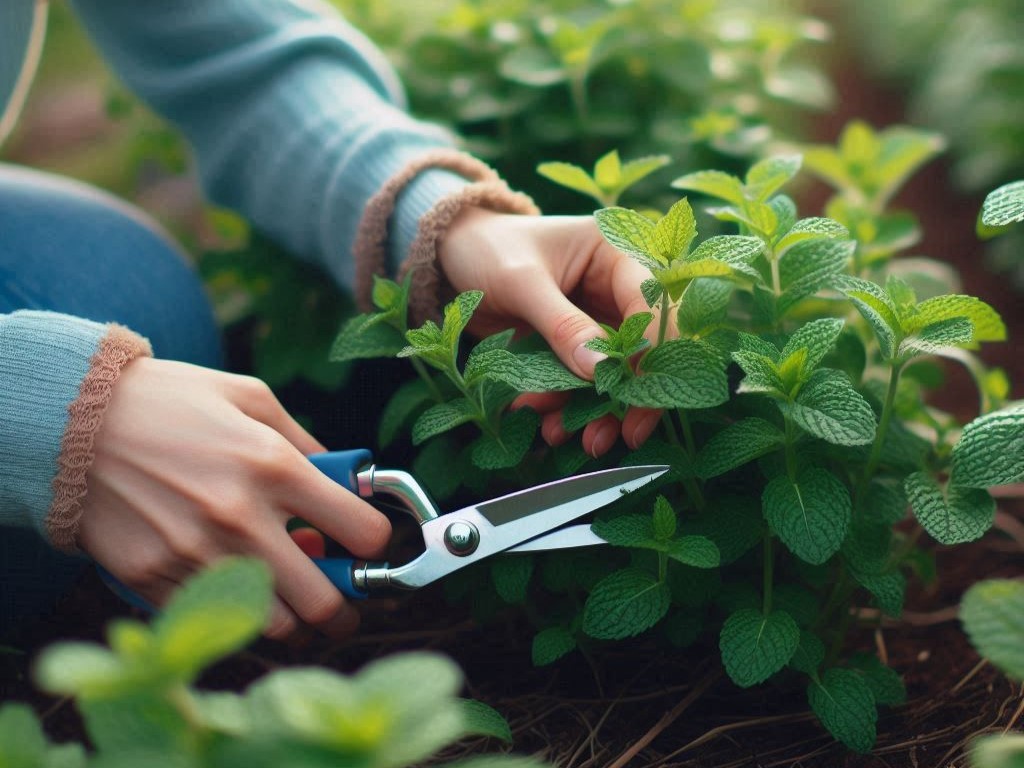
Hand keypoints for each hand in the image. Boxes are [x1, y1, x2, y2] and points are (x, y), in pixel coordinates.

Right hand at [77, 358, 390, 642]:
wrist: (74, 421)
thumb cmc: (171, 402)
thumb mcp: (249, 398)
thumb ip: (305, 441)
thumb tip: (346, 480)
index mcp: (274, 465)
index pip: (362, 531)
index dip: (376, 543)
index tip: (367, 545)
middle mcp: (241, 516)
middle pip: (324, 602)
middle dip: (344, 609)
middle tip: (342, 604)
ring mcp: (196, 554)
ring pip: (273, 626)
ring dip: (292, 620)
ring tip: (288, 599)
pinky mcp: (156, 578)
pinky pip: (214, 619)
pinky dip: (234, 614)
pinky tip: (233, 588)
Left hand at [438, 207, 661, 456]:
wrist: (449, 256)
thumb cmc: (487, 249)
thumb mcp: (522, 282)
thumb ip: (562, 325)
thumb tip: (600, 372)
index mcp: (616, 255)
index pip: (651, 306)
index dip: (649, 352)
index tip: (633, 394)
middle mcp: (614, 290)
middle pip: (640, 349)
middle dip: (627, 396)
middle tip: (620, 437)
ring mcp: (593, 321)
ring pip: (610, 374)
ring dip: (591, 410)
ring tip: (561, 434)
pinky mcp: (570, 346)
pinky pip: (576, 382)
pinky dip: (562, 405)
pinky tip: (542, 422)